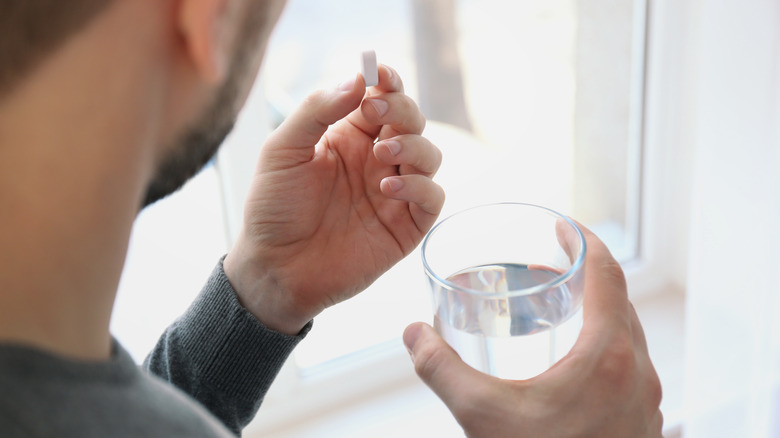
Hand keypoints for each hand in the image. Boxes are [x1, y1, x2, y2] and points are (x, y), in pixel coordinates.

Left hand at [224, 65, 444, 333]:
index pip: (380, 98)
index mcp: (349, 136)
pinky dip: (420, 186)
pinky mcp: (405, 226)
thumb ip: (316, 111)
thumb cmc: (274, 208)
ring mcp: (394, 192)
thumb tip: (356, 79)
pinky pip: (432, 198)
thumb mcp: (283, 150)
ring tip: (384, 152)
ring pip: (430, 155)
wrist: (274, 268)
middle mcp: (376, 160)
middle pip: (411, 121)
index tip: (379, 72)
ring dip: (414, 145)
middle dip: (402, 109)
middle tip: (377, 111)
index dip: (386, 82)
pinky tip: (388, 187)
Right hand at [403, 223, 662, 437]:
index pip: (607, 273)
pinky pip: (631, 363)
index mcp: (608, 355)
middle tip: (553, 261)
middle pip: (620, 298)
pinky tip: (573, 359)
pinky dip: (606, 342)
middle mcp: (639, 370)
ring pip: (628, 332)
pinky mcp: (643, 421)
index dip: (584, 239)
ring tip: (561, 304)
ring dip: (599, 307)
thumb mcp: (480, 416)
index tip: (562, 224)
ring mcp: (647, 398)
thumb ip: (441, 368)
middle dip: (587, 271)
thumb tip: (413, 333)